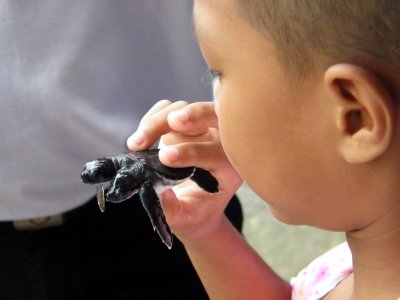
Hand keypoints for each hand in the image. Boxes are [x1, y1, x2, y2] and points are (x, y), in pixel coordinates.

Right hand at [127, 100, 242, 242]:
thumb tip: (152, 187)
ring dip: (159, 121)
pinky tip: (142, 136)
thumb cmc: (194, 214)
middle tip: (171, 122)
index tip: (165, 157)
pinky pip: (169, 108)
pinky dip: (153, 116)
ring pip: (184, 108)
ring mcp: (203, 129)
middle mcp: (221, 143)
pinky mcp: (185, 123)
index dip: (190, 152)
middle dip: (191, 115)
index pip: (215, 152)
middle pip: (210, 115)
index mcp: (229, 169)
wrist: (198, 208)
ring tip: (137, 144)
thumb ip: (171, 208)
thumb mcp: (183, 219)